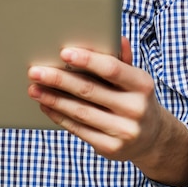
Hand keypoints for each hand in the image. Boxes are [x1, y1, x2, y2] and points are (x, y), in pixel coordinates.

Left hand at [27, 37, 187, 186]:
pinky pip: (79, 130)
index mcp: (142, 85)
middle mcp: (135, 109)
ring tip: (33, 87)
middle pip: (89, 90)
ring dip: (53, 99)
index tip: (64, 52)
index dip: (87, 60)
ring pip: (80, 112)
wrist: (153, 138)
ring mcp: (123, 131)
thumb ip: (123, 59)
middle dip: (59, 79)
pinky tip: (45, 104)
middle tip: (35, 71)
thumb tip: (117, 37)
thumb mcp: (135, 77)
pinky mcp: (111, 149)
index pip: (112, 69)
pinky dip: (59, 116)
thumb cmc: (135, 97)